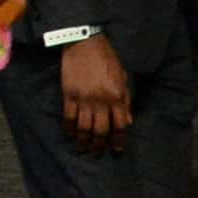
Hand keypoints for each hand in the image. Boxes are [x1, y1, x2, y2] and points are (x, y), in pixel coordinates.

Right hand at [59, 33, 133, 155]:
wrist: (84, 44)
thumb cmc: (107, 59)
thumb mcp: (123, 78)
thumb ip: (125, 100)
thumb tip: (128, 121)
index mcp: (117, 97)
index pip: (120, 125)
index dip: (118, 140)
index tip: (116, 150)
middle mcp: (101, 101)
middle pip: (101, 130)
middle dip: (99, 145)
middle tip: (96, 153)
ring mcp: (84, 99)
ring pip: (84, 127)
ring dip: (83, 141)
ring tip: (82, 148)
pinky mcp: (69, 95)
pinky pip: (69, 116)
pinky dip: (69, 128)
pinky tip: (69, 134)